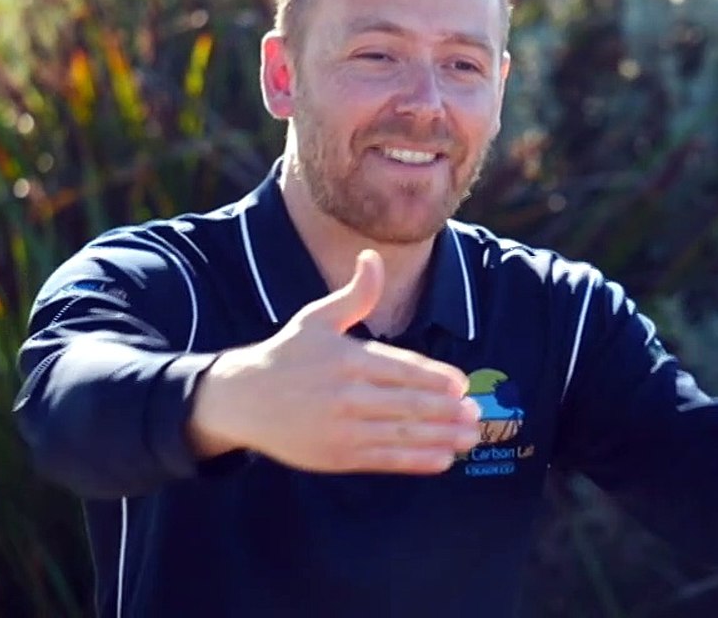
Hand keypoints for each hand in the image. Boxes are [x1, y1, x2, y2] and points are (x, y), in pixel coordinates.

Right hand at [189, 250, 480, 472]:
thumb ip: (355, 295)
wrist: (241, 400)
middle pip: (407, 403)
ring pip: (401, 434)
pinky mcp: (337, 455)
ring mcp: (342, 428)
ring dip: (440, 437)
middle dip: (446, 410)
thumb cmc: (286, 355)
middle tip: (476, 414)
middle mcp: (346, 394)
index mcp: (347, 358)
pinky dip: (416, 460)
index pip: (401, 368)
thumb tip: (372, 257)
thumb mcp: (317, 318)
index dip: (435, 378)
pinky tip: (442, 458)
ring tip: (469, 437)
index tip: (462, 384)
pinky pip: (385, 459)